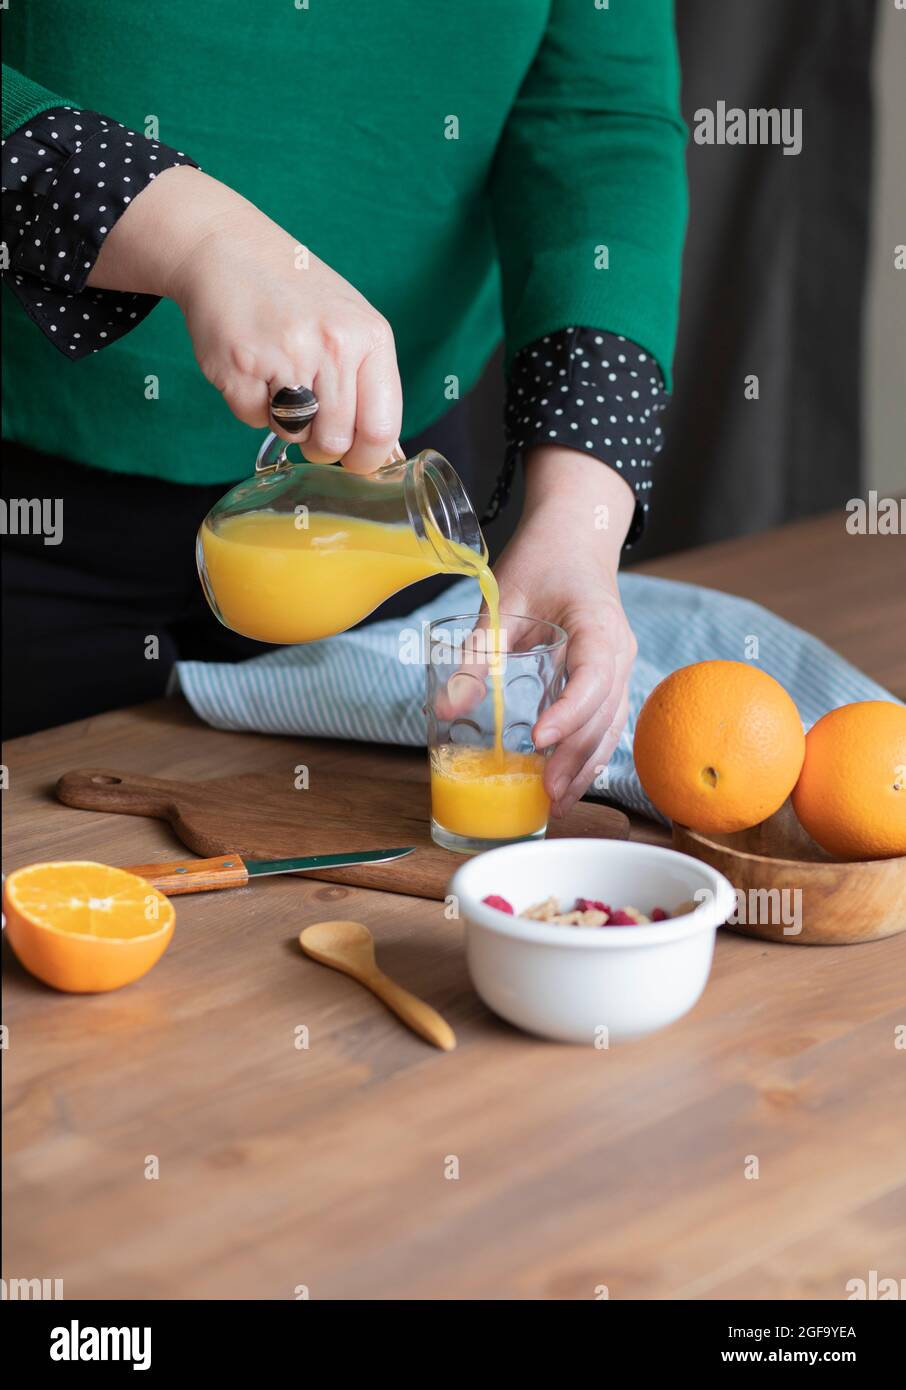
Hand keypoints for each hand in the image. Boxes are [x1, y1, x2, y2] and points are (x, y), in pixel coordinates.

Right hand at [89, 166, 401, 472]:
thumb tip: (382, 454)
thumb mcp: (350, 326)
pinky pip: (253, 418)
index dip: (367, 458)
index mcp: (370, 337)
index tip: (356, 460)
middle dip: (321, 444)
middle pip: (334, 441)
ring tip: (280, 377)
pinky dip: (251, 404)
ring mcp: (286, 355)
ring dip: (286, 421)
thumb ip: (369, 385)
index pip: (381, 429)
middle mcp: (333, 345)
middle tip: (310, 418)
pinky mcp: (241, 365)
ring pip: (294, 434)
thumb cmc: (296, 296)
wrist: (228, 249)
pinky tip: (253, 365)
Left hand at [491, 446, 638, 816]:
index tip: (538, 739)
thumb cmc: (539, 561)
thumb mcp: (500, 601)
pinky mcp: (609, 678)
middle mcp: (618, 650)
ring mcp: (619, 666)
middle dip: (575, 756)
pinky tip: (567, 782)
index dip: (568, 713)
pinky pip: (606, 721)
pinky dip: (588, 753)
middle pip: (604, 713)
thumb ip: (476, 653)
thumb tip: (444, 708)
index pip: (592, 678)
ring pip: (610, 725)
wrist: (573, 537)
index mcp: (597, 625)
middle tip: (543, 793)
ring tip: (555, 802)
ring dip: (585, 765)